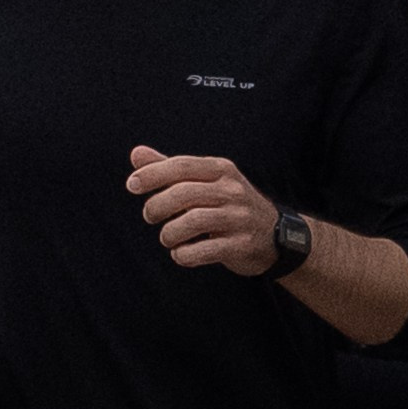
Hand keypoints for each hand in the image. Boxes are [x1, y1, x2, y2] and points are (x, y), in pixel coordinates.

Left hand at [128, 145, 283, 276]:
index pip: (181, 166)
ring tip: (167, 238)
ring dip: (169, 233)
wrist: (276, 236)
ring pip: (192, 222)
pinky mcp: (241, 244)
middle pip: (183, 193)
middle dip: (156, 206)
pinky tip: (180, 253)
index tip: (131, 185)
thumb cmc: (229, 205)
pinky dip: (184, 255)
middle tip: (150, 216)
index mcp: (221, 170)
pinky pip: (205, 250)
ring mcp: (239, 218)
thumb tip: (136, 154)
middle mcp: (232, 190)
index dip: (152, 174)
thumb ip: (170, 169)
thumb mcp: (205, 182)